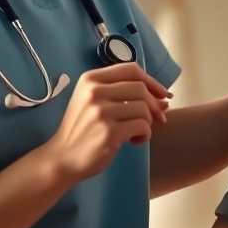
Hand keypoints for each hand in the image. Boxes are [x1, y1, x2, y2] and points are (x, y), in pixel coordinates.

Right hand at [46, 64, 169, 184]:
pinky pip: (142, 126)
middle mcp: (94, 91)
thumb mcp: (94, 103)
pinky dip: (145, 134)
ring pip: (143, 108)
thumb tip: (164, 97)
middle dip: (155, 104)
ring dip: (148, 122)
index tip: (162, 94)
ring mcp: (101, 112)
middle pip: (140, 88)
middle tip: (158, 118)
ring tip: (138, 132)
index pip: (131, 69)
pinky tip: (135, 140)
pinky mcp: (109, 132)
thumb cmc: (81, 129)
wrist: (62, 158)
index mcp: (90, 79)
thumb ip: (124, 95)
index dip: (151, 81)